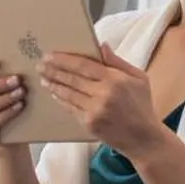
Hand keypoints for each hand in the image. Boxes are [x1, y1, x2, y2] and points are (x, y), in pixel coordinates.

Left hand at [39, 45, 164, 157]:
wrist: (144, 138)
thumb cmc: (142, 105)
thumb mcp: (139, 78)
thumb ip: (118, 62)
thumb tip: (101, 45)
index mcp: (115, 79)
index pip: (83, 65)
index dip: (64, 59)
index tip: (50, 55)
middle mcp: (103, 94)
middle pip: (71, 78)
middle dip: (53, 70)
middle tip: (40, 65)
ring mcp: (94, 110)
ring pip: (67, 93)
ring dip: (53, 84)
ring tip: (43, 78)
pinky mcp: (88, 124)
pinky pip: (70, 108)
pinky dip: (60, 99)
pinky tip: (54, 93)